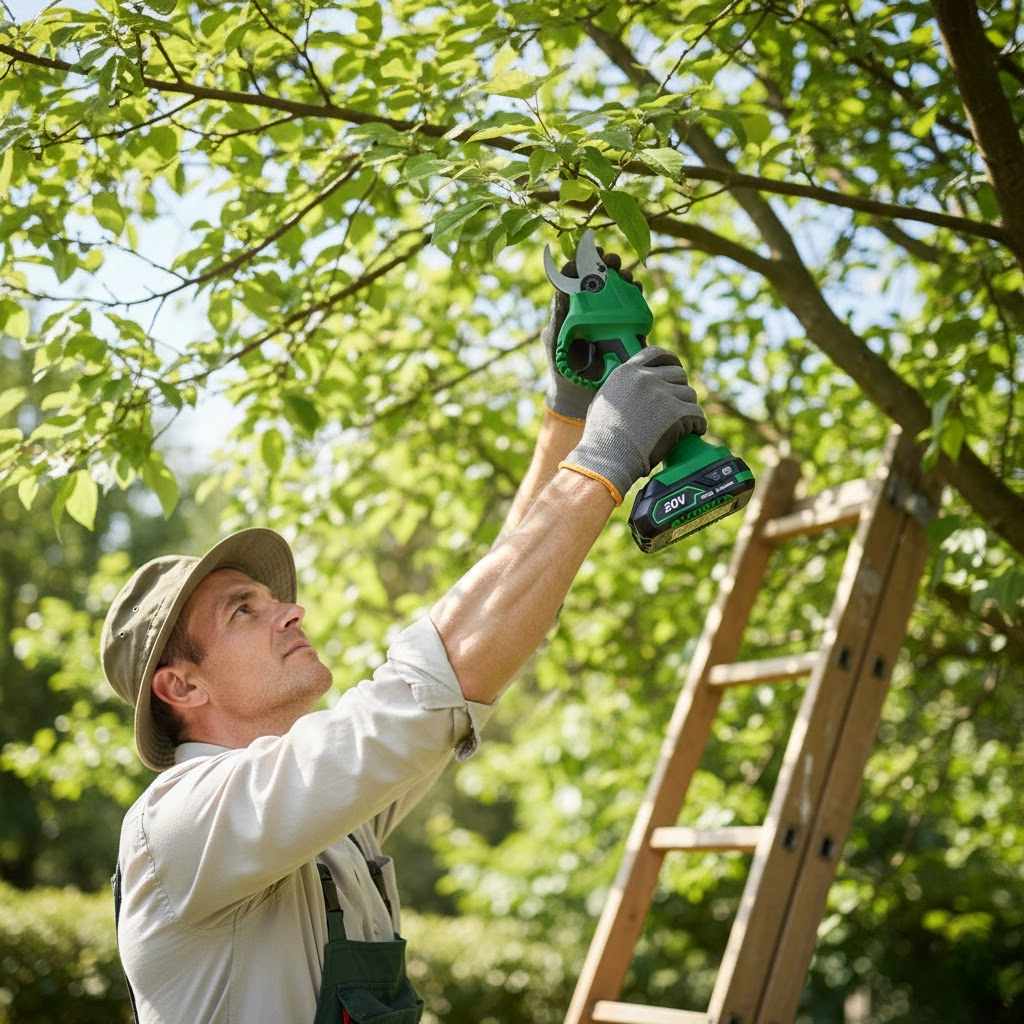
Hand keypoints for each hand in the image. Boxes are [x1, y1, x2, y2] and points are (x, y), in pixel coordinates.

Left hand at [542, 250, 640, 422]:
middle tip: (612, 261)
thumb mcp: (555, 341)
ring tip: (625, 275)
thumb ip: (558, 317)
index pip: (577, 277)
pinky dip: (635, 294)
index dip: (582, 262)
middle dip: (608, 264)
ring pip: (618, 288)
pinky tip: (636, 289)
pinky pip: (632, 307)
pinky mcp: (624, 328)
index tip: (588, 253)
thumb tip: (561, 291)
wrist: (580, 394)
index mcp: (570, 307)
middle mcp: (591, 308)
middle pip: (601, 278)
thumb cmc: (561, 367)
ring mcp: (609, 317)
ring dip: (623, 276)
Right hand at [558, 347, 706, 504]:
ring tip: (682, 424)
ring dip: (688, 409)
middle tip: (676, 408)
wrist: (607, 457)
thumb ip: (620, 388)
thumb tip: (629, 389)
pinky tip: (693, 432)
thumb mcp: (603, 401)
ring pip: (690, 395)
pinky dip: (698, 425)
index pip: (657, 353)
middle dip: (679, 390)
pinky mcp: (676, 413)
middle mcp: (646, 378)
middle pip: (679, 374)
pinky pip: (698, 415)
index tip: (675, 371)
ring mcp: (662, 394)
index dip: (670, 361)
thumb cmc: (601, 438)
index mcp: (627, 372)